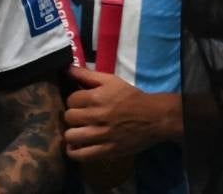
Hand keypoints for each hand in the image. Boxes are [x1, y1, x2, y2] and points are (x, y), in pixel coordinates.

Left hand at [64, 67, 180, 159]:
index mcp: (98, 97)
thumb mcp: (113, 81)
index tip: (83, 102)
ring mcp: (101, 135)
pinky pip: (79, 155)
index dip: (76, 100)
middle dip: (75, 115)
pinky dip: (74, 151)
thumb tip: (67, 68)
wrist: (155, 117)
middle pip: (69, 117)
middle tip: (84, 116)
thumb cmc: (132, 97)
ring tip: (81, 130)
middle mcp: (97, 116)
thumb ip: (88, 75)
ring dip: (74, 132)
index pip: (71, 99)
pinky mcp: (106, 150)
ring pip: (70, 136)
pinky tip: (78, 145)